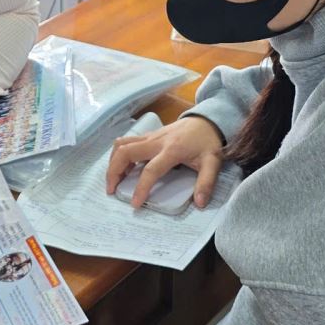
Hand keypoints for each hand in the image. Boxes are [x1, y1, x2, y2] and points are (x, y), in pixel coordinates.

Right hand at [105, 115, 224, 209]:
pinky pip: (126, 142)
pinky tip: (124, 168)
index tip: (134, 204)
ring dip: (113, 161)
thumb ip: (206, 182)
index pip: (150, 170)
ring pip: (121, 144)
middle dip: (114, 171)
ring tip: (114, 179)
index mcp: (171, 150)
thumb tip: (199, 203)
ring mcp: (150, 136)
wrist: (207, 120)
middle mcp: (156, 142)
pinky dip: (119, 155)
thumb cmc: (208, 142)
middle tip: (111, 190)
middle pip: (125, 152)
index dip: (141, 188)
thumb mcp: (212, 162)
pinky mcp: (148, 135)